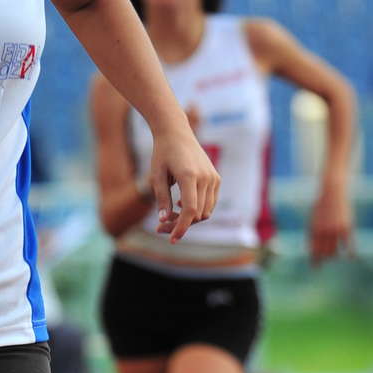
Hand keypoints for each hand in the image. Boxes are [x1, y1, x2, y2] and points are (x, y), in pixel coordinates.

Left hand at [149, 120, 219, 240]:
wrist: (176, 133)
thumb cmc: (162, 154)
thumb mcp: (157, 176)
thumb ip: (161, 199)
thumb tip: (163, 221)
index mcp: (190, 176)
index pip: (190, 211)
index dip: (182, 227)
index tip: (172, 239)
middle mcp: (205, 177)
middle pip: (198, 214)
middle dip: (180, 225)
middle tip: (160, 228)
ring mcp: (213, 178)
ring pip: (206, 211)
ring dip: (189, 219)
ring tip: (169, 217)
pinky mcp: (215, 178)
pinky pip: (210, 202)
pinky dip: (197, 209)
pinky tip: (181, 205)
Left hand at [308, 181, 353, 263]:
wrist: (333, 192)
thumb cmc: (322, 205)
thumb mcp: (314, 218)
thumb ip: (314, 231)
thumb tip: (313, 246)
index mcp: (313, 230)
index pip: (313, 250)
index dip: (314, 260)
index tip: (315, 268)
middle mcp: (323, 232)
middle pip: (324, 253)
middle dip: (324, 258)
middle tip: (325, 261)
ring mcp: (335, 231)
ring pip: (334, 251)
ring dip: (334, 255)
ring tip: (334, 256)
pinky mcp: (346, 228)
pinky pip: (349, 244)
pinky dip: (350, 252)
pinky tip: (352, 257)